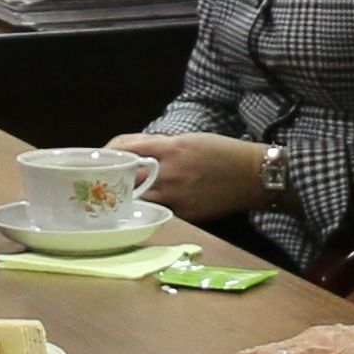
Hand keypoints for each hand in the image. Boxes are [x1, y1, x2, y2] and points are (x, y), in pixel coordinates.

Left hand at [113, 131, 273, 221]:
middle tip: (100, 180)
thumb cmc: (224, 152)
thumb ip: (163, 146)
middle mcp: (170, 171)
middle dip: (111, 177)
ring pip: (138, 199)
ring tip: (115, 198)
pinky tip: (142, 210)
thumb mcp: (192, 139)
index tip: (102, 157)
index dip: (109, 152)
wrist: (254, 175)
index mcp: (171, 147)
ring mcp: (177, 195)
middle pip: (127, 175)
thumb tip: (138, 153)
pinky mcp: (186, 213)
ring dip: (126, 198)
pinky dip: (149, 210)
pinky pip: (159, 212)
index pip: (127, 147)